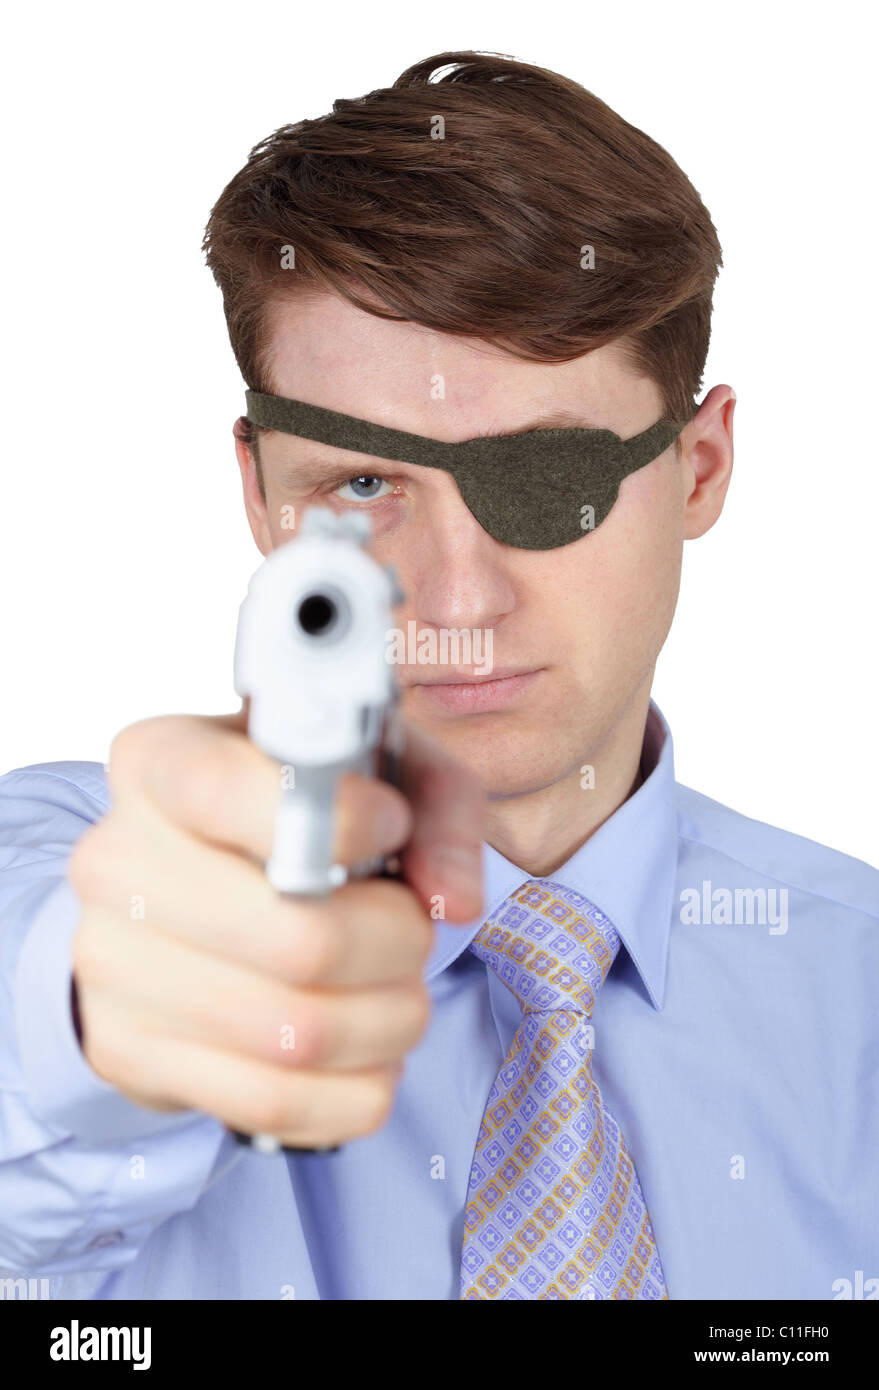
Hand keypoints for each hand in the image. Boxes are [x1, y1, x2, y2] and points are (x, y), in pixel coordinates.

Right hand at [68, 708, 483, 1147]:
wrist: (181, 899)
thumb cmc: (292, 820)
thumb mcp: (374, 768)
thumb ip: (435, 807)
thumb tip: (451, 901)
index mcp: (161, 759)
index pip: (229, 793)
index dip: (340, 820)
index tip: (390, 823)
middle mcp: (116, 859)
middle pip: (298, 939)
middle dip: (397, 944)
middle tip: (413, 930)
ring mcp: (111, 964)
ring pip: (298, 1033)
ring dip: (388, 1021)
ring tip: (398, 991)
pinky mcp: (126, 1051)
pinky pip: (274, 1102)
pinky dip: (355, 1090)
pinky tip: (368, 1053)